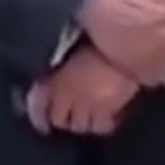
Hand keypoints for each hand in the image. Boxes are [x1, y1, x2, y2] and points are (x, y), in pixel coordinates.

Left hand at [25, 46, 139, 135]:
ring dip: (81, 122)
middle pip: (59, 120)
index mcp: (55, 76)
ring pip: (80, 126)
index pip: (37, 104)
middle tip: (65, 115)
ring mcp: (90, 106)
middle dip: (60, 118)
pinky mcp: (110, 111)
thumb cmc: (100, 38)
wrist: (128, 43)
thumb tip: (56, 68)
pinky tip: (106, 117)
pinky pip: (103, 126)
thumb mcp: (72, 46)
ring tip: (86, 116)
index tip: (40, 121)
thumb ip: (62, 60)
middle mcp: (69, 95)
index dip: (37, 114)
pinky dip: (102, 123)